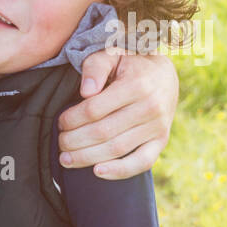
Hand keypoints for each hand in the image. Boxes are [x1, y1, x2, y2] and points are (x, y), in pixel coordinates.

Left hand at [57, 51, 177, 179]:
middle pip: (103, 131)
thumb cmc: (130, 64)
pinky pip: (142, 162)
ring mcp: (158, 126)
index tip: (60, 122)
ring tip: (67, 159)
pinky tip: (97, 171)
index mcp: (136, 85)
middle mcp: (150, 107)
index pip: (95, 109)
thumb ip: (95, 67)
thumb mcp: (112, 54)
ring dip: (88, 157)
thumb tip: (85, 92)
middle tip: (60, 143)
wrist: (165, 76)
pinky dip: (120, 171)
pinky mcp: (162, 140)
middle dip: (75, 141)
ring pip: (117, 148)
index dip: (72, 119)